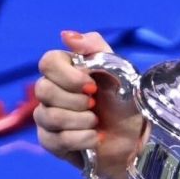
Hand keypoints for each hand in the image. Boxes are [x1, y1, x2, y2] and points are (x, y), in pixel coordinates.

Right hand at [33, 30, 144, 178]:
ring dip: (80, 121)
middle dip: (75, 101)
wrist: (137, 141)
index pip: (47, 62)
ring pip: (47, 116)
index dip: (68, 76)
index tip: (92, 85)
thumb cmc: (127, 104)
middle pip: (43, 90)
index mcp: (67, 71)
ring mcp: (48, 117)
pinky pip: (54, 140)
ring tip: (97, 123)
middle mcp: (52, 92)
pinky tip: (95, 139)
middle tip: (95, 105)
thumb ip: (95, 48)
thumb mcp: (120, 71)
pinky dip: (81, 139)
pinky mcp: (51, 142)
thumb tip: (66, 35)